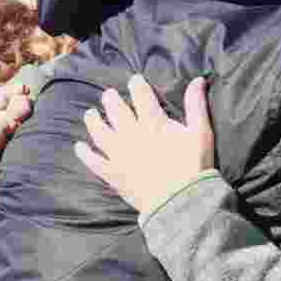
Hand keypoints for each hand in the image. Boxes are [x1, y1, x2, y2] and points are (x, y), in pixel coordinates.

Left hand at [75, 75, 213, 214]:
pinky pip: (93, 161)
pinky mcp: (113, 174)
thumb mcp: (201, 132)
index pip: (141, 95)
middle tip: (108, 95)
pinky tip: (79, 147)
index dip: (137, 85)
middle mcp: (131, 133)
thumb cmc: (194, 166)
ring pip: (100, 131)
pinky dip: (85, 153)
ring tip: (90, 113)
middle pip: (116, 110)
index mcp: (152, 122)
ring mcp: (119, 154)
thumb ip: (196, 105)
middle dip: (111, 99)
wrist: (180, 201)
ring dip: (93, 120)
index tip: (134, 80)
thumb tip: (198, 79)